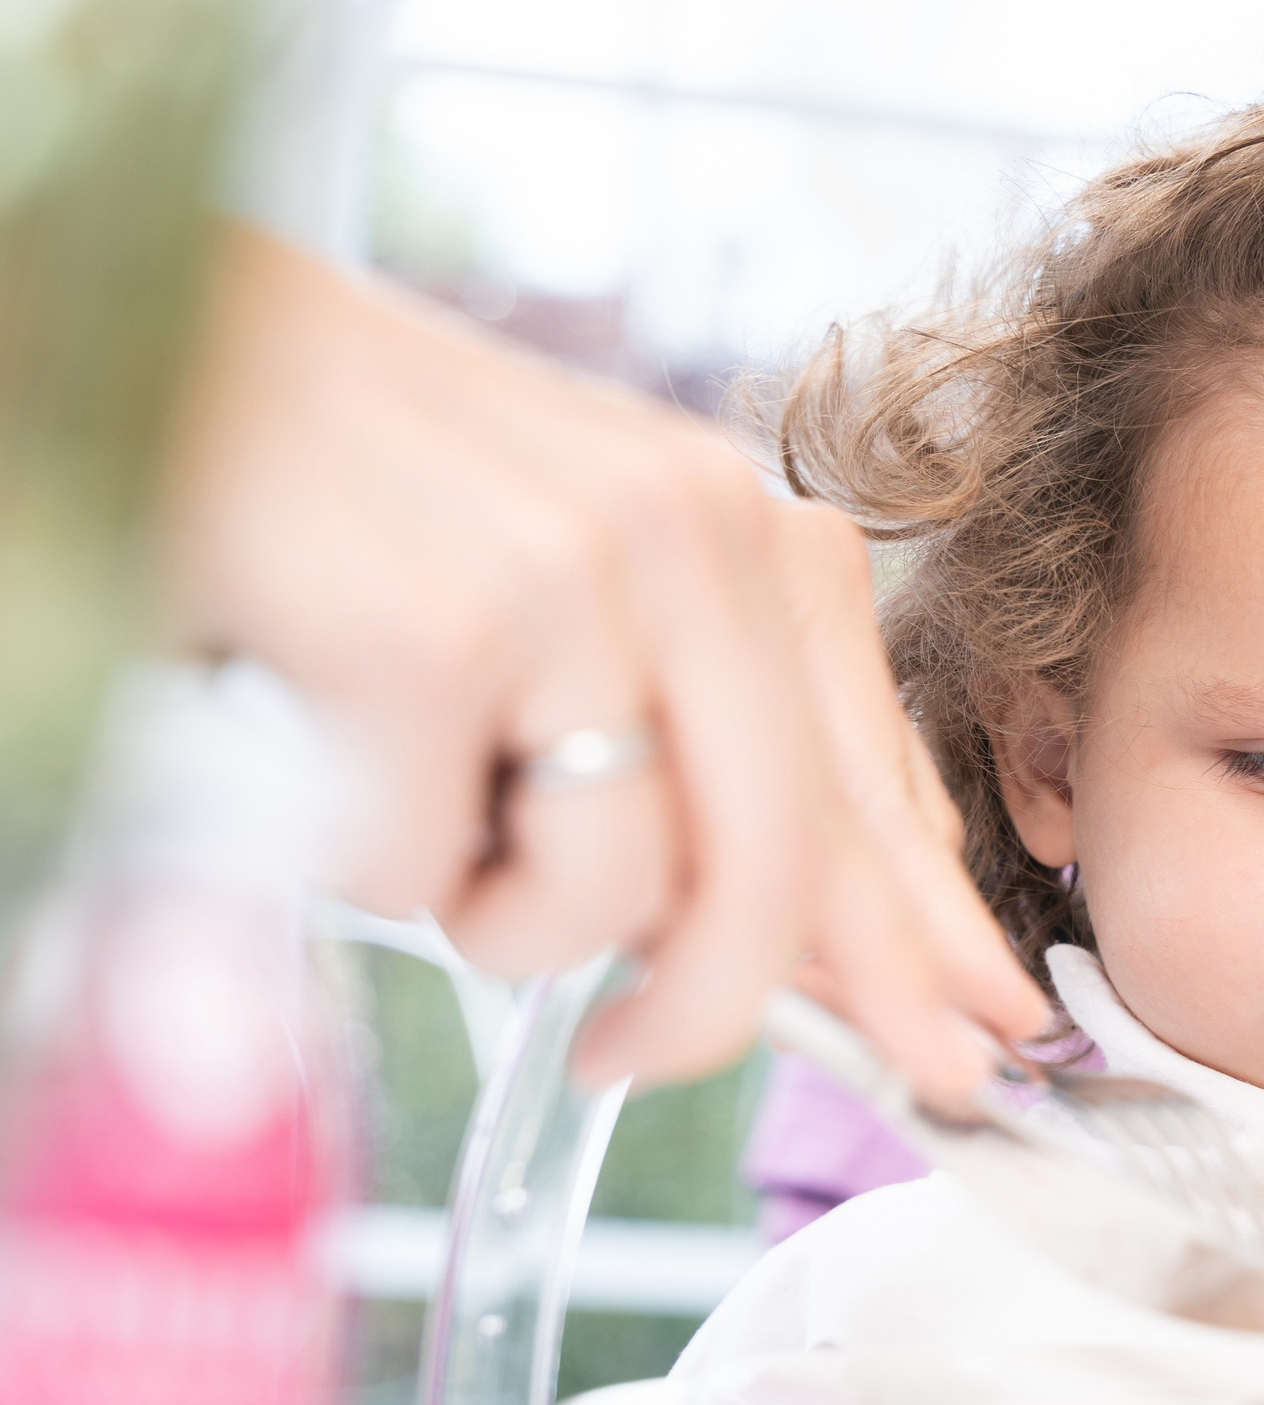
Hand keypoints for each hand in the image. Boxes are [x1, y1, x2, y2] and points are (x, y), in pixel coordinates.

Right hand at [161, 225, 1046, 1089]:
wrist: (154, 350)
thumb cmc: (367, 501)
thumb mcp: (582, 598)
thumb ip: (702, 748)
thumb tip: (812, 950)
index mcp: (743, 535)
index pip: (870, 786)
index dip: (927, 939)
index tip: (968, 1046)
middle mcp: (685, 538)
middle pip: (774, 872)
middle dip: (710, 1008)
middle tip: (627, 1053)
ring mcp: (564, 580)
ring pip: (603, 898)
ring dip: (491, 905)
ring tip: (408, 780)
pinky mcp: (426, 635)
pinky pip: (425, 874)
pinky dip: (362, 853)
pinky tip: (322, 740)